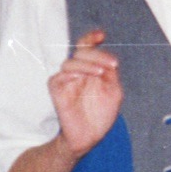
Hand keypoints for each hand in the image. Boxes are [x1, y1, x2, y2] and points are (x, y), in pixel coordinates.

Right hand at [47, 29, 122, 157]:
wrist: (90, 136)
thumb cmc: (101, 114)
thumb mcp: (114, 91)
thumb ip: (111, 74)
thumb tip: (108, 60)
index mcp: (91, 68)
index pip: (88, 46)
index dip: (92, 37)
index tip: (101, 35)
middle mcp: (78, 71)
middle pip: (81, 51)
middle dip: (96, 54)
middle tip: (112, 64)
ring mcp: (66, 80)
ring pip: (69, 63)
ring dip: (86, 65)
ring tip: (100, 73)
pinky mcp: (57, 91)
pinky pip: (57, 78)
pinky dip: (68, 75)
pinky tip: (79, 78)